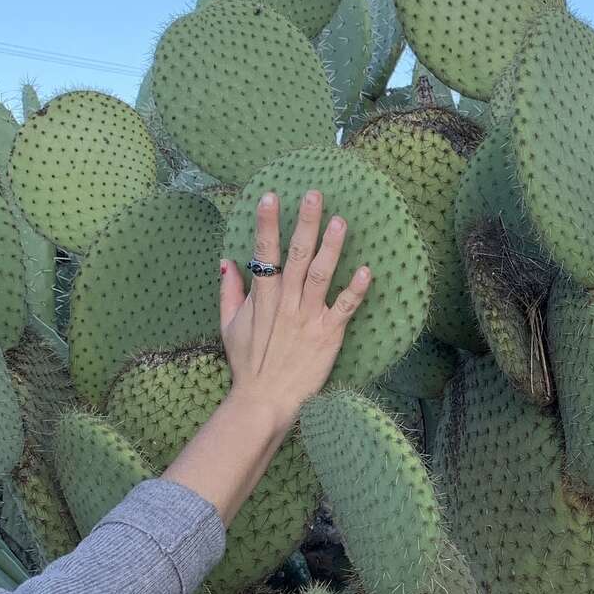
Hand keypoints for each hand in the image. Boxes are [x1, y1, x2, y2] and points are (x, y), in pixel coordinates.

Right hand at [219, 190, 371, 440]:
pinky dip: (357, 290)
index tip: (270, 196)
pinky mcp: (328, 335)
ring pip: (322, 275)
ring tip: (342, 221)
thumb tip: (225, 262)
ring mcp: (308, 318)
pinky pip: (345, 308)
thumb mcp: (228, 326)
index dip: (267, 224)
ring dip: (332, 247)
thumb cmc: (248, 363)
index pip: (264, 253)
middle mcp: (286, 303)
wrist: (265, 399)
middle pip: (297, 256)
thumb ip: (228, 292)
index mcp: (262, 298)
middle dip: (306, 223)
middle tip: (315, 194)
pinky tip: (368, 269)